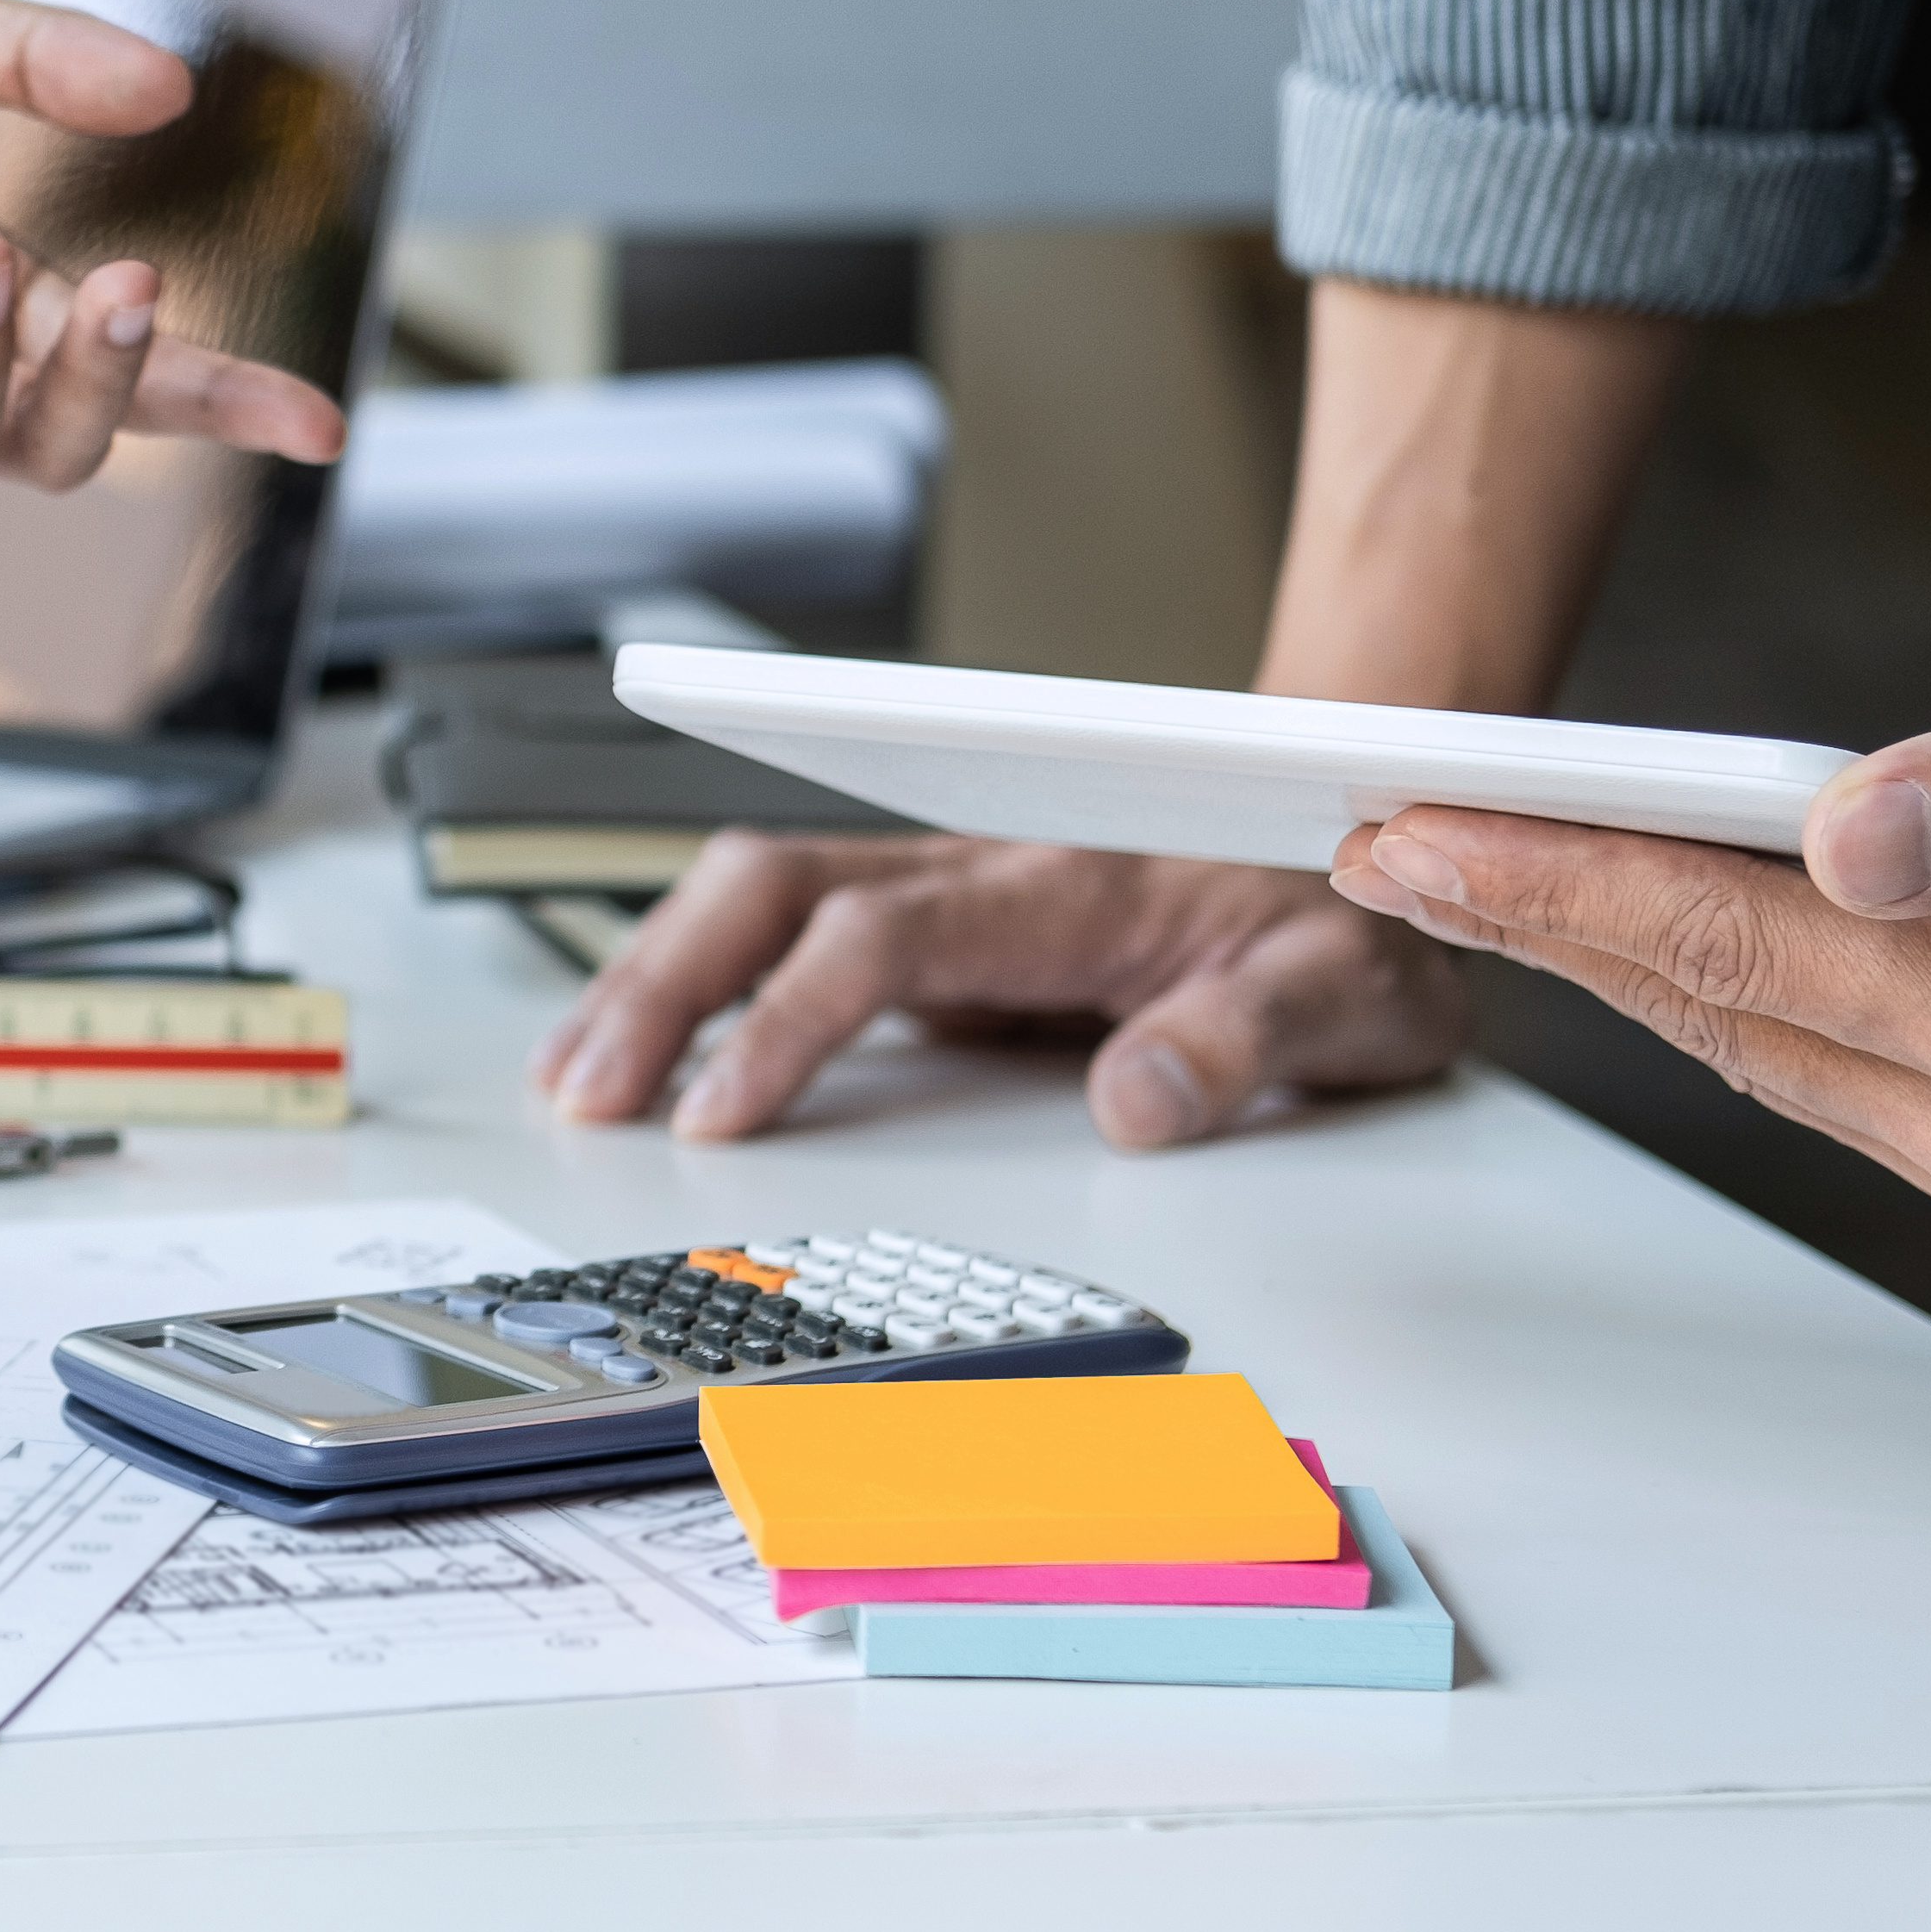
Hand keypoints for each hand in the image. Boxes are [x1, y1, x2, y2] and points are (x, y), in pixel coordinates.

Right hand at [531, 828, 1468, 1144]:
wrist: (1354, 819)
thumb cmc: (1341, 911)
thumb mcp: (1346, 992)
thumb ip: (1251, 1041)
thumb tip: (1135, 1102)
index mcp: (1059, 883)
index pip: (883, 937)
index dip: (787, 1019)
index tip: (720, 1112)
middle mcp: (977, 865)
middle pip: (772, 886)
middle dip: (664, 984)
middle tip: (593, 1095)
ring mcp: (944, 891)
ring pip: (754, 892)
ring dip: (653, 974)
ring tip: (575, 1074)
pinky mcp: (931, 928)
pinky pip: (778, 930)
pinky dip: (691, 977)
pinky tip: (639, 1042)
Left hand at [1327, 573, 1930, 1260]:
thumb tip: (1858, 840)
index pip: (1750, 948)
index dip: (1563, 881)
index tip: (1403, 833)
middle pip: (1725, 1009)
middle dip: (1535, 921)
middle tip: (1365, 840)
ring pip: (1748, 1045)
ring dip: (1595, 957)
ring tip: (1440, 867)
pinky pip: (1801, 1064)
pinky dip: (1693, 987)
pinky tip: (1589, 920)